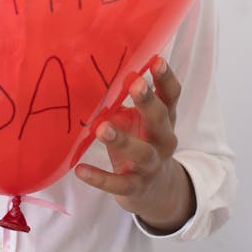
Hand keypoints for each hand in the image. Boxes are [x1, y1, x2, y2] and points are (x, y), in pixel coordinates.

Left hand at [74, 58, 195, 233]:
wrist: (155, 191)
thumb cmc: (141, 141)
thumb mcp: (138, 120)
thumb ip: (124, 101)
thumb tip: (93, 73)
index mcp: (165, 118)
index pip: (171, 95)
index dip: (165, 78)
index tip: (157, 59)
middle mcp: (163, 140)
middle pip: (161, 119)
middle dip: (148, 102)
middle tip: (136, 84)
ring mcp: (152, 165)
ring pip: (142, 152)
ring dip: (122, 140)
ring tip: (102, 129)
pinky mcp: (136, 187)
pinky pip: (119, 184)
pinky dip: (100, 178)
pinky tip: (80, 170)